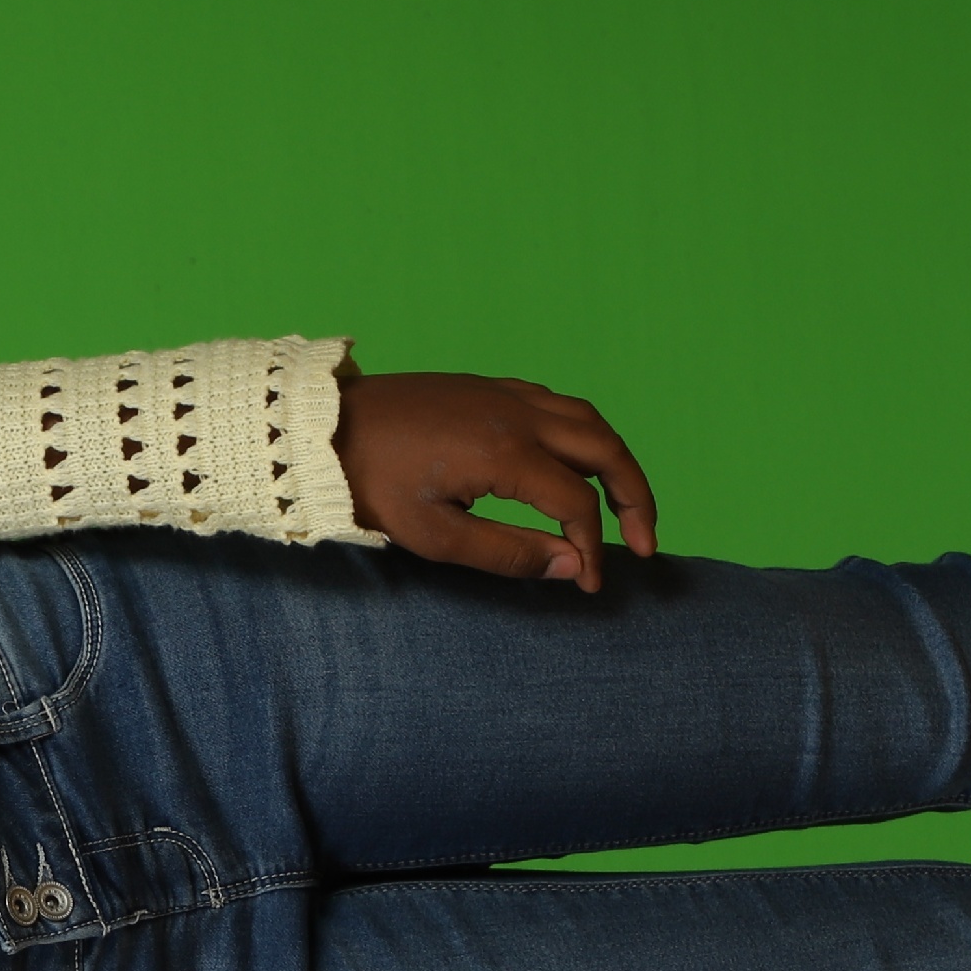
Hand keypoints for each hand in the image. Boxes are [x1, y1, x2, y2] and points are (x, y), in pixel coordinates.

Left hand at [334, 373, 657, 591]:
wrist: (323, 426)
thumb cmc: (370, 483)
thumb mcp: (432, 535)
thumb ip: (506, 553)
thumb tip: (569, 567)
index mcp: (506, 453)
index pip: (578, 504)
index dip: (592, 548)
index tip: (589, 584)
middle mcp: (518, 414)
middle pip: (608, 450)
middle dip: (637, 498)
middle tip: (647, 543)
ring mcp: (506, 394)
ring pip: (589, 421)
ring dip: (617, 463)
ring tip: (625, 506)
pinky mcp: (491, 387)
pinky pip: (560, 405)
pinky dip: (585, 436)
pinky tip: (578, 467)